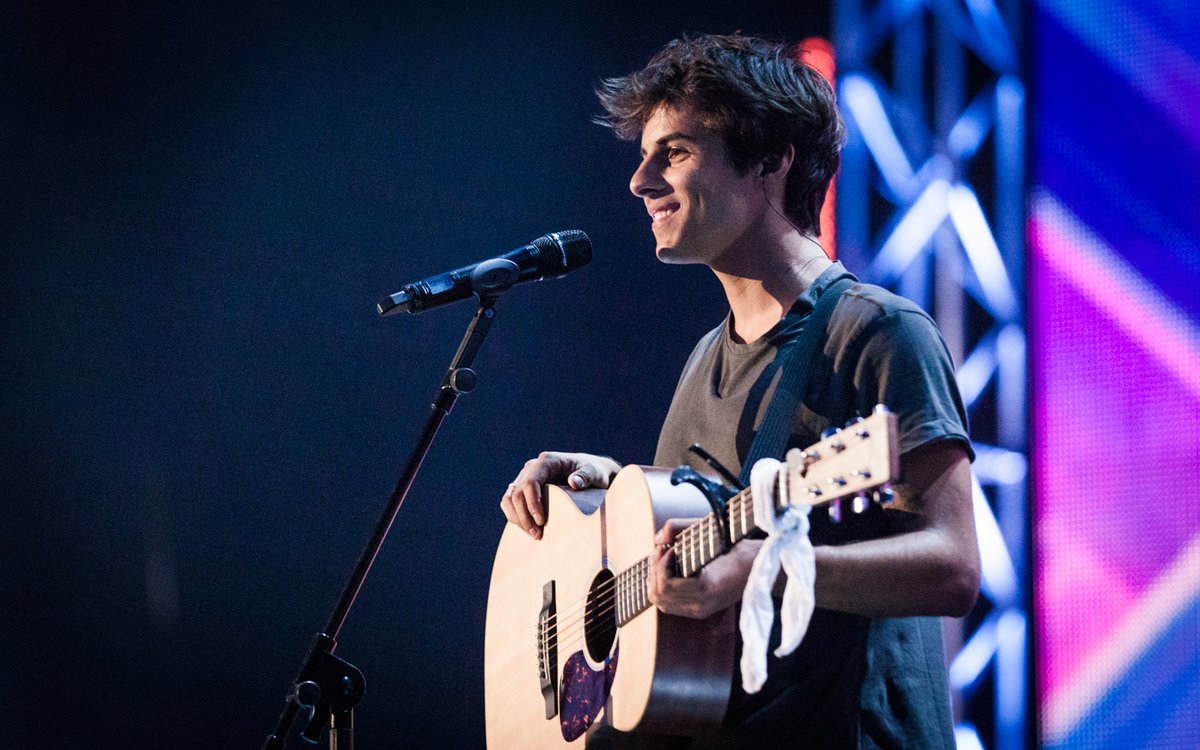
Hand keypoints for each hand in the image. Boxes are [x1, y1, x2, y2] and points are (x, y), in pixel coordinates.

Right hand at [499, 451, 620, 539]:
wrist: (591, 473)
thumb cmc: (594, 472)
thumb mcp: (595, 472)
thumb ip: (586, 476)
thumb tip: (573, 482)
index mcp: (547, 461)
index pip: (530, 482)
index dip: (533, 503)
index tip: (542, 522)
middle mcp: (533, 467)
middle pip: (517, 493)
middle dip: (524, 516)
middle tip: (537, 535)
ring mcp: (526, 477)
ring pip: (510, 498)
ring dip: (517, 518)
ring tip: (533, 535)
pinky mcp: (525, 488)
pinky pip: (511, 502)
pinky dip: (516, 516)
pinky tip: (529, 529)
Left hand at [648, 519, 762, 618]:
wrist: (758, 567)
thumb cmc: (734, 545)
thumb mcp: (707, 529)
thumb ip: (676, 526)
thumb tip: (656, 539)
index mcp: (705, 588)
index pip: (665, 585)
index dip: (660, 564)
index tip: (668, 548)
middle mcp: (701, 605)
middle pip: (658, 595)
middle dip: (654, 571)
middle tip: (661, 551)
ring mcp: (700, 611)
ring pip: (661, 602)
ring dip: (656, 580)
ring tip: (664, 561)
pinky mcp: (700, 611)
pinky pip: (670, 605)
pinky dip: (664, 588)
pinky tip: (670, 572)